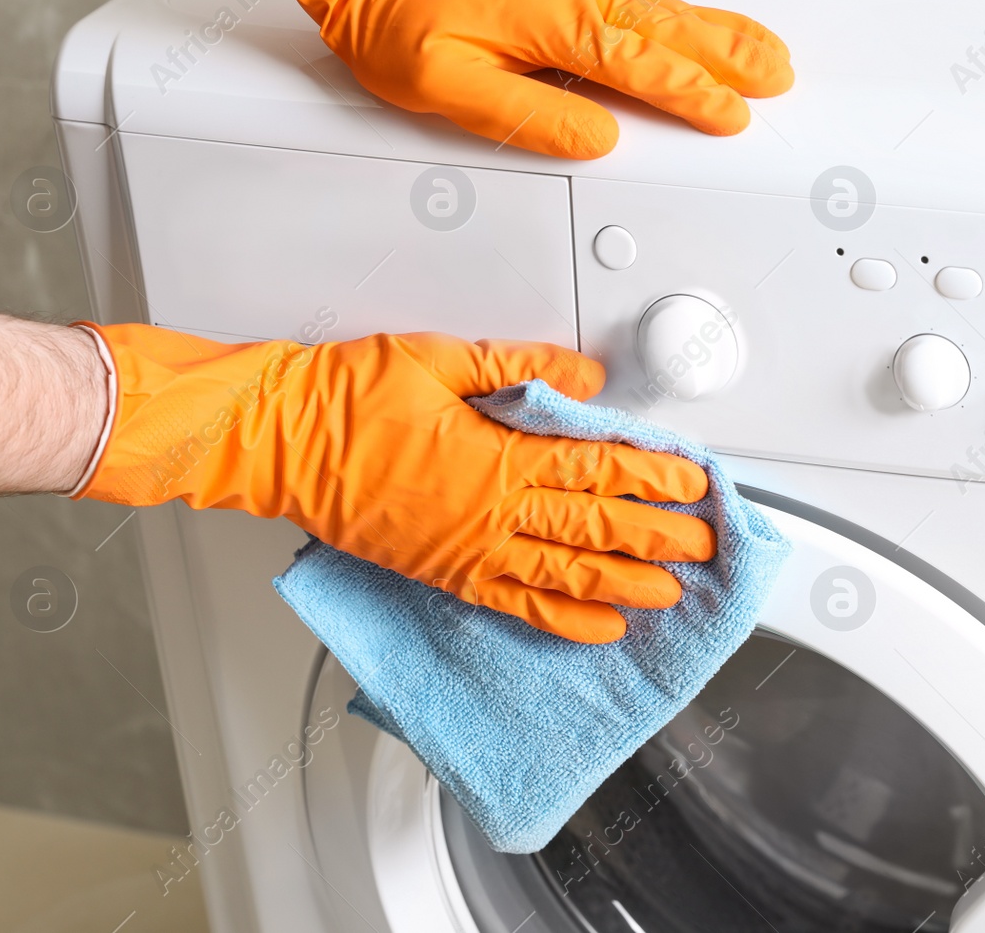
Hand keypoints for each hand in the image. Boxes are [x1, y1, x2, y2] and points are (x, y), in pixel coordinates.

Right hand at [77, 325, 714, 642]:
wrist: (277, 440)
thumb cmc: (345, 396)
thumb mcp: (440, 356)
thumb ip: (520, 366)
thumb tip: (584, 378)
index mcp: (495, 453)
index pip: (598, 466)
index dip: (654, 475)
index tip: (695, 481)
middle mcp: (490, 510)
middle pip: (596, 526)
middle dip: (659, 536)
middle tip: (707, 544)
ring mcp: (468, 549)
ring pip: (565, 573)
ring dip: (625, 584)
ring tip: (672, 594)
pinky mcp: (442, 573)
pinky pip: (513, 604)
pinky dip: (560, 619)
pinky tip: (596, 628)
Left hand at [203, 0, 793, 157]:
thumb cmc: (404, 28)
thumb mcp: (449, 87)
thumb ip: (527, 115)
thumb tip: (593, 137)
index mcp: (555, 21)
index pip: (639, 66)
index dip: (689, 95)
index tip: (727, 116)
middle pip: (673, 31)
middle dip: (730, 56)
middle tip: (778, 80)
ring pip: (671, 16)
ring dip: (724, 37)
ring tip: (770, 61)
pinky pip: (651, 9)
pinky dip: (694, 23)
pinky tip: (714, 36)